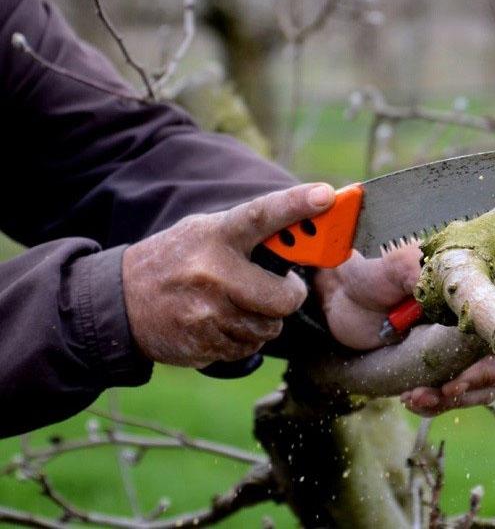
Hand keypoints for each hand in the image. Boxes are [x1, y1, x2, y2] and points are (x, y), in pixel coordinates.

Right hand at [123, 183, 334, 366]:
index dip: (295, 204)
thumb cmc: (176, 261)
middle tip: (279, 289)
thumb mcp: (204, 233)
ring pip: (269, 328)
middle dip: (288, 297)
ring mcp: (206, 312)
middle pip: (283, 298)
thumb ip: (247, 234)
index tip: (326, 194)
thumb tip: (303, 230)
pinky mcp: (202, 343)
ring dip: (263, 320)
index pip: (261, 215)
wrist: (120, 302)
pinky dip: (243, 339)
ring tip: (235, 304)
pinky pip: (248, 348)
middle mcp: (213, 273)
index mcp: (216, 236)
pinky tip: (219, 323)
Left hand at [313, 243, 494, 414]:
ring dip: (454, 399)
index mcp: (474, 293)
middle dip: (477, 384)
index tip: (468, 372)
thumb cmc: (369, 273)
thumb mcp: (394, 266)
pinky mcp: (438, 369)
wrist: (339, 298)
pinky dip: (434, 404)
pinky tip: (409, 398)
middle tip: (447, 389)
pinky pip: (451, 397)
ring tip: (415, 396)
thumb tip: (453, 286)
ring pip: (481, 388)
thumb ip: (424, 273)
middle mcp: (474, 323)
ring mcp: (458, 349)